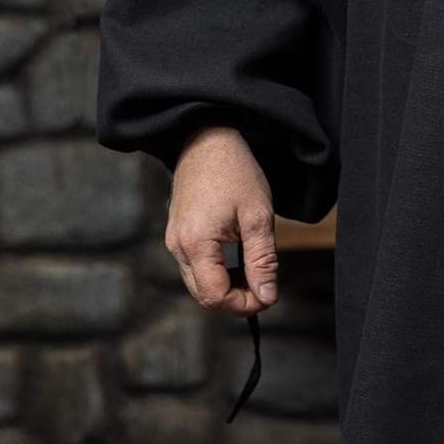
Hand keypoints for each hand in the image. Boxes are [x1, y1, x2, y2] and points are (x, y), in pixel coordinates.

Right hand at [165, 125, 279, 317]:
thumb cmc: (236, 172)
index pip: (215, 295)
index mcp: (195, 243)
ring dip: (227, 287)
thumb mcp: (258, 216)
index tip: (270, 295)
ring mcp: (173, 241)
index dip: (244, 304)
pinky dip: (216, 273)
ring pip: (198, 283)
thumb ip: (263, 259)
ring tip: (255, 272)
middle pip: (203, 295)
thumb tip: (268, 295)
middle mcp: (177, 247)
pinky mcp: (176, 235)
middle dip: (236, 300)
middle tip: (266, 288)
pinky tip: (238, 261)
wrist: (209, 139)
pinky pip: (194, 267)